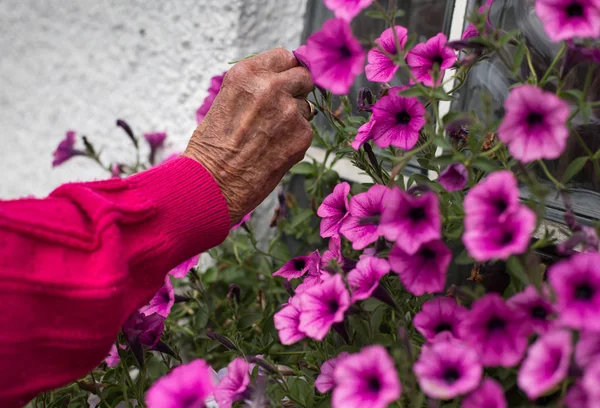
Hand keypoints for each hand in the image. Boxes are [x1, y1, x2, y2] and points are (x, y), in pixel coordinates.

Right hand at [183, 48, 314, 225]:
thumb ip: (256, 87)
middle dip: (297, 90)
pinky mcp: (302, 135)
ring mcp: (289, 110)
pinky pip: (307, 130)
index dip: (286, 70)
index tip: (285, 80)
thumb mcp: (227, 100)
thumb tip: (285, 80)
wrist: (213, 183)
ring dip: (295, 118)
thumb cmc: (213, 147)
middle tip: (282, 110)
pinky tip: (273, 151)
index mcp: (247, 73)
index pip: (284, 56)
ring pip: (306, 106)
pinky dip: (295, 140)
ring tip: (269, 137)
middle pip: (303, 76)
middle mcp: (271, 86)